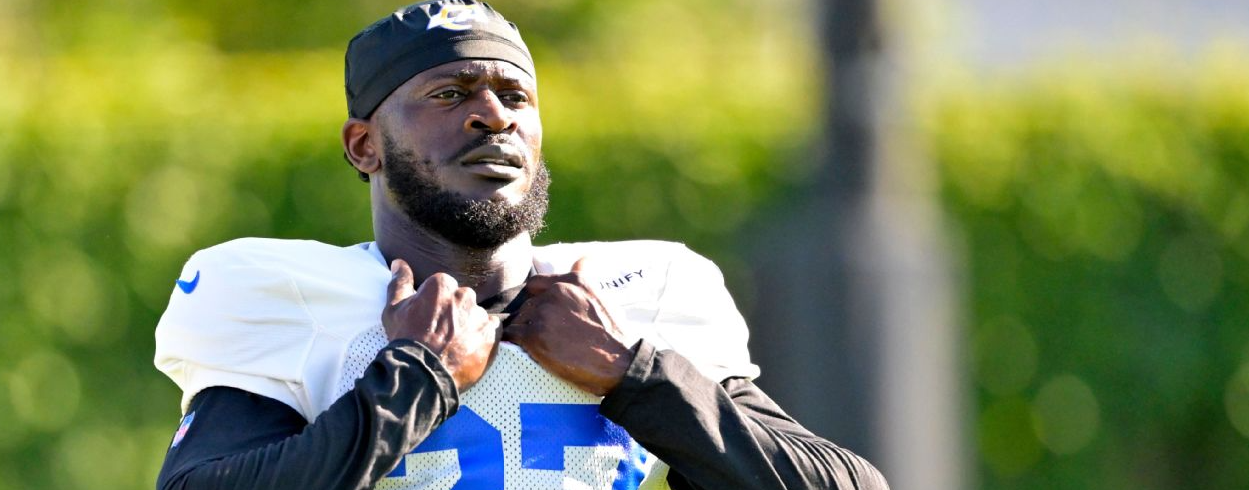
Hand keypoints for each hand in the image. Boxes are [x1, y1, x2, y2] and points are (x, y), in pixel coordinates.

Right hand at [383, 259, 500, 391]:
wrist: (421, 374)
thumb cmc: (405, 339)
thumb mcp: (394, 309)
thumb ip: (399, 282)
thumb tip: (399, 263)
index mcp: (442, 284)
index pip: (443, 288)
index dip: (435, 306)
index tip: (428, 320)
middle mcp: (465, 295)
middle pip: (462, 300)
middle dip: (454, 314)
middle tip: (441, 334)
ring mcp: (480, 315)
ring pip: (476, 315)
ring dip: (468, 326)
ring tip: (454, 345)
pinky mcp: (492, 334)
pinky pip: (492, 330)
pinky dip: (482, 337)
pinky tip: (469, 348)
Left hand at [503, 258, 634, 395]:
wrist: (618, 363)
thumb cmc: (613, 334)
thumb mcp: (602, 297)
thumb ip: (586, 276)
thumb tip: (583, 258)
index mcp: (573, 281)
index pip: (536, 283)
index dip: (536, 299)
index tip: (542, 312)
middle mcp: (556, 292)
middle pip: (528, 304)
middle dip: (533, 319)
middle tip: (547, 337)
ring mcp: (544, 313)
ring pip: (519, 319)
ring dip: (525, 332)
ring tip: (540, 347)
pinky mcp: (534, 336)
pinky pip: (512, 335)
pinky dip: (515, 343)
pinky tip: (525, 350)